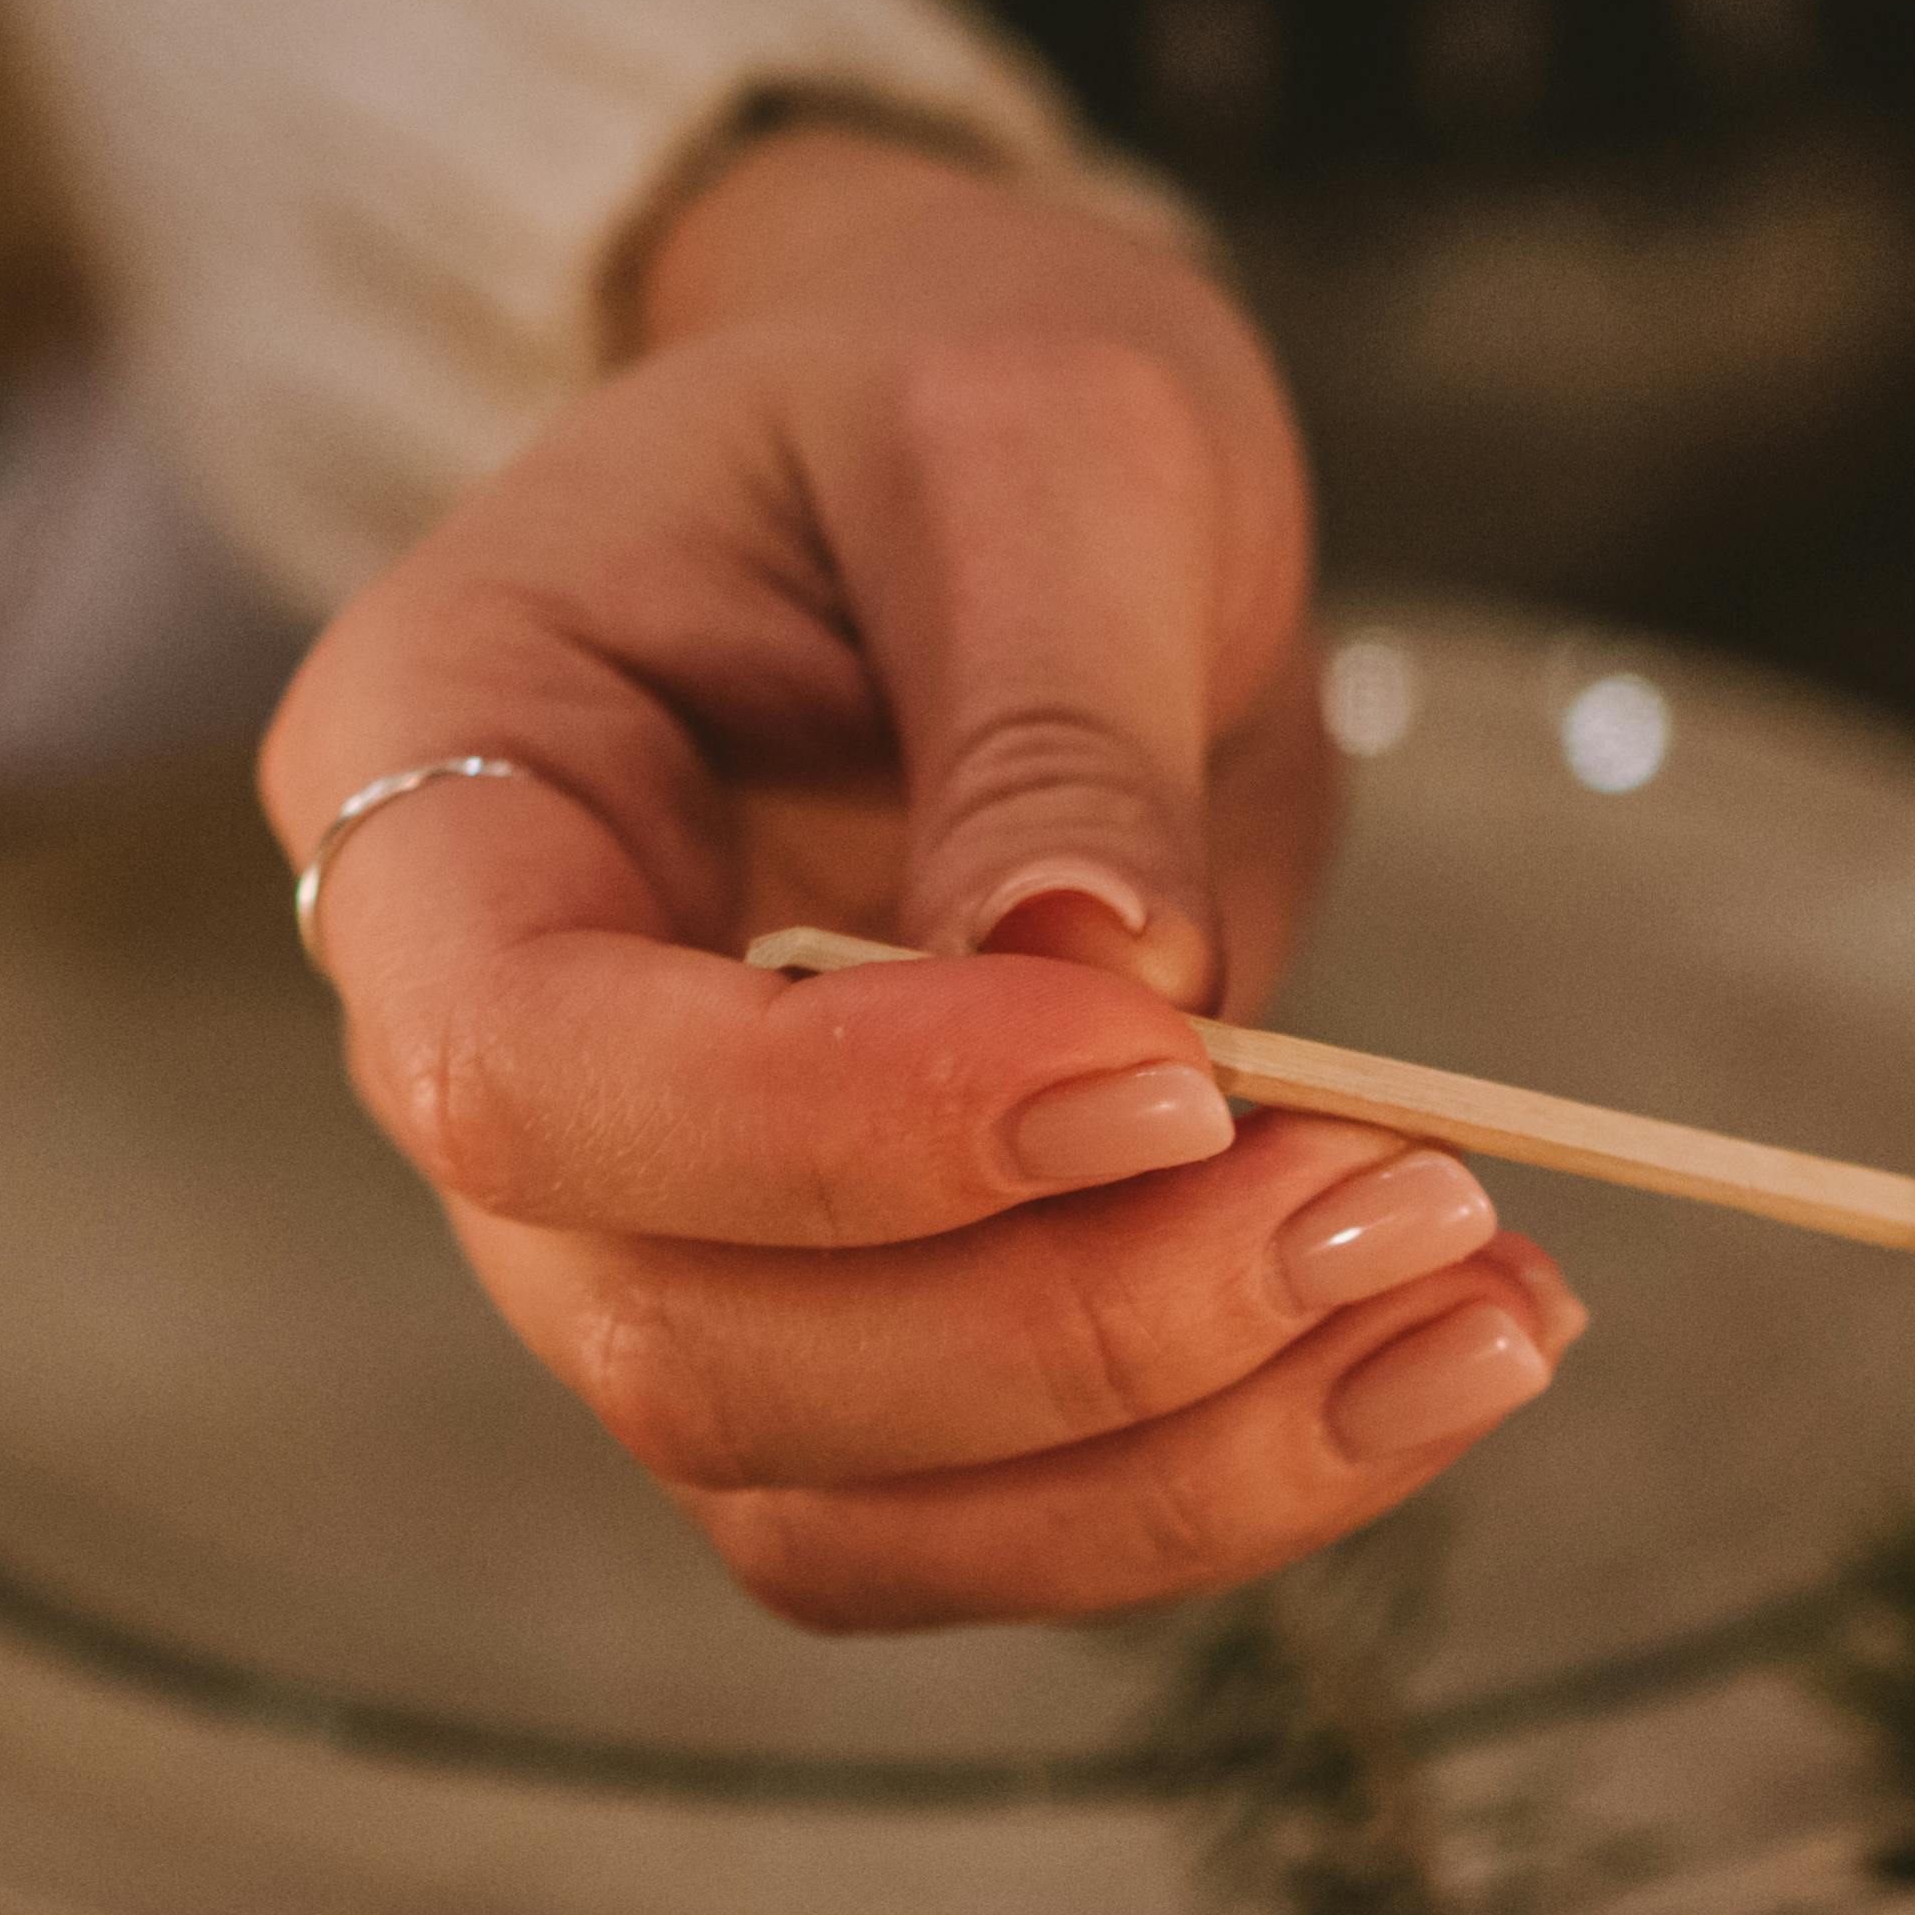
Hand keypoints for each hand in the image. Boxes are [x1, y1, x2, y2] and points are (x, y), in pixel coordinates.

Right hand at [261, 132, 1574, 1632]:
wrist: (994, 484)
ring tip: (1475, 1308)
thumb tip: (1109, 970)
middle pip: (686, 1340)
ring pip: (828, 1500)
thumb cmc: (957, 394)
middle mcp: (486, 1050)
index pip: (524, 1066)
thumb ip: (1053, 702)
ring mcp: (641, 1230)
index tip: (1163, 1065)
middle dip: (1064, 1326)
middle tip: (1400, 1198)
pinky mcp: (829, 1336)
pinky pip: (971, 1520)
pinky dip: (1212, 1484)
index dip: (827, 1132)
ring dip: (1167, 1463)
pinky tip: (1437, 1357)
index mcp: (439, 772)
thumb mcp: (1043, 433)